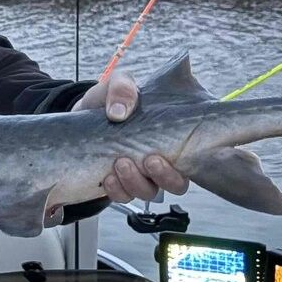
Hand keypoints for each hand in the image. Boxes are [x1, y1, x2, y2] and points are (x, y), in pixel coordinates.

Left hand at [74, 70, 188, 202]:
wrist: (81, 118)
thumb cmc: (109, 102)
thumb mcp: (116, 84)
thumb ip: (122, 88)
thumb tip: (120, 112)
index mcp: (172, 134)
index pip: (198, 152)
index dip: (200, 158)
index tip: (187, 150)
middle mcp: (162, 159)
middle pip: (178, 183)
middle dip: (166, 176)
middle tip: (150, 160)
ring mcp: (142, 175)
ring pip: (150, 192)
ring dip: (137, 182)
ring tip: (121, 163)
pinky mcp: (121, 185)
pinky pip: (124, 196)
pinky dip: (117, 190)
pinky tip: (108, 177)